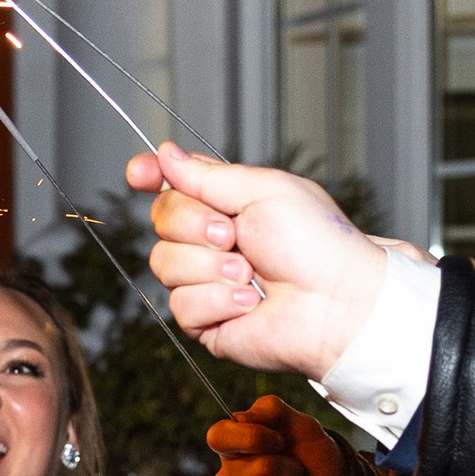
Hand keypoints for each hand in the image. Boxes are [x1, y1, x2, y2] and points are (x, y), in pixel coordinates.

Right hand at [127, 143, 390, 375]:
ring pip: (165, 264)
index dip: (150, 176)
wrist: (335, 301)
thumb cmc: (316, 244)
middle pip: (161, 220)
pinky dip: (217, 301)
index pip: (171, 185)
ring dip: (211, 267)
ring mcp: (205, 281)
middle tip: (237, 235)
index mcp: (226, 204)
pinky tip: (249, 303)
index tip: (140, 173)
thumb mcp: (264, 190)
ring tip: (251, 274)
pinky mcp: (206, 321)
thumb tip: (166, 155)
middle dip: (196, 226)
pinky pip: (181, 305)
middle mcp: (210, 241)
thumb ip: (208, 175)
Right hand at [208, 397, 348, 475]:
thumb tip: (243, 416)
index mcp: (232, 451)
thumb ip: (271, 410)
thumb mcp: (299, 426)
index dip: (253, 436)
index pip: (218, 436)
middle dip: (292, 467)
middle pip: (261, 468)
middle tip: (296, 472)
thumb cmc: (315, 464)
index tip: (278, 441)